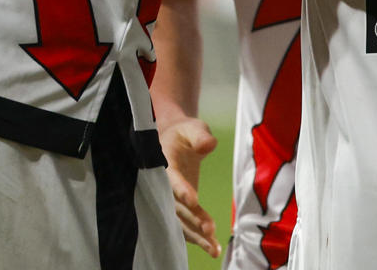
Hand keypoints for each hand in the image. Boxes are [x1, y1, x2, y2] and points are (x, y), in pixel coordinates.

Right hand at [158, 112, 219, 256]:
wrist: (174, 142)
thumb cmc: (184, 134)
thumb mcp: (192, 128)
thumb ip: (200, 136)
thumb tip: (209, 145)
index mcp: (163, 165)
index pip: (172, 180)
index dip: (181, 190)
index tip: (193, 200)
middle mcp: (163, 187)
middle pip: (177, 206)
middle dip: (193, 218)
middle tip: (210, 229)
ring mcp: (169, 201)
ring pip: (180, 222)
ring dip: (196, 236)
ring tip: (213, 247)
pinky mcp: (178, 210)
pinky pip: (186, 226)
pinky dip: (198, 239)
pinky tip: (213, 249)